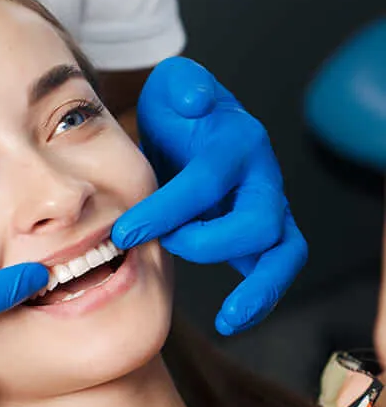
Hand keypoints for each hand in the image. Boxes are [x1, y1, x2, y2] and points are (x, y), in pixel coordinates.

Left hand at [112, 57, 306, 335]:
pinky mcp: (263, 234)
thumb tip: (193, 102)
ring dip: (259, 288)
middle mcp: (261, 176)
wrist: (195, 127)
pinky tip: (234, 321)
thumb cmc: (180, 110)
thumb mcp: (175, 86)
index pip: (205, 181)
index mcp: (236, 141)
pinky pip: (275, 269)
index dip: (164, 209)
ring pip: (284, 252)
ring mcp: (267, 207)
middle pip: (256, 220)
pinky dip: (260, 298)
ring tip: (229, 319)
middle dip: (205, 243)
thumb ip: (183, 86)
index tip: (123, 233)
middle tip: (161, 247)